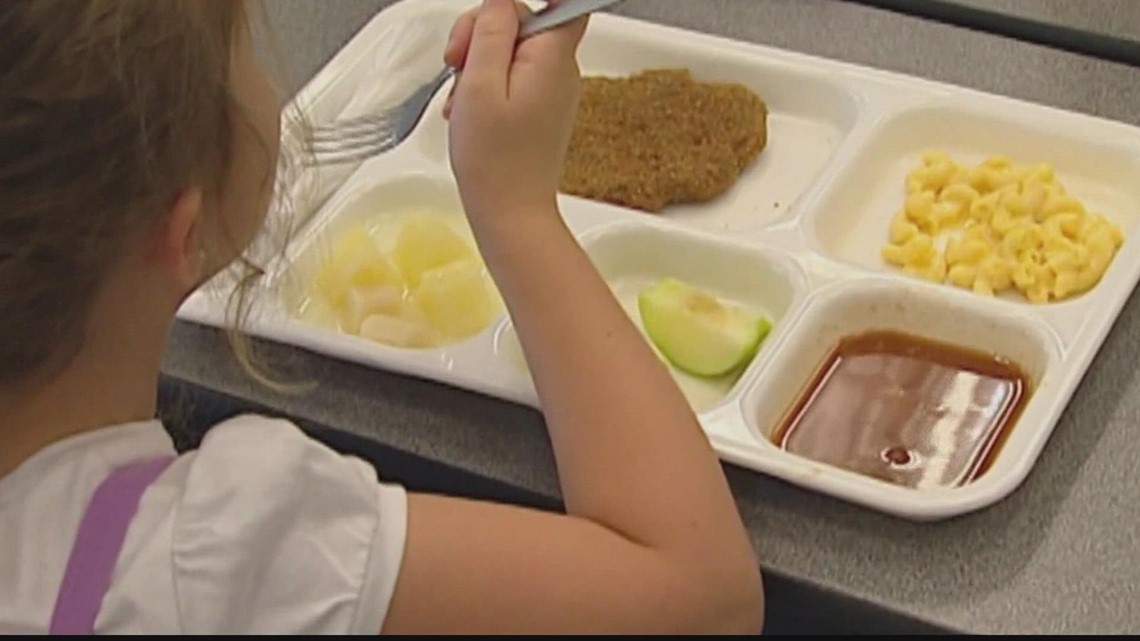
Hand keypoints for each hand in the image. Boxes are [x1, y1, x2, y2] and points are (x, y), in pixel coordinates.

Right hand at [444, 0, 587, 224]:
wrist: (510, 214)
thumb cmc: (494, 160)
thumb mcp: (479, 84)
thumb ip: (490, 31)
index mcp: (551, 56)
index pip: (562, 2)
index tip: (496, 12)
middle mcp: (560, 69)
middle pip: (522, 20)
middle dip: (482, 32)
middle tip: (455, 62)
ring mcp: (552, 90)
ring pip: (511, 49)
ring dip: (478, 63)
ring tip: (461, 99)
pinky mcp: (540, 108)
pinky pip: (511, 77)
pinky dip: (485, 85)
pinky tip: (469, 110)